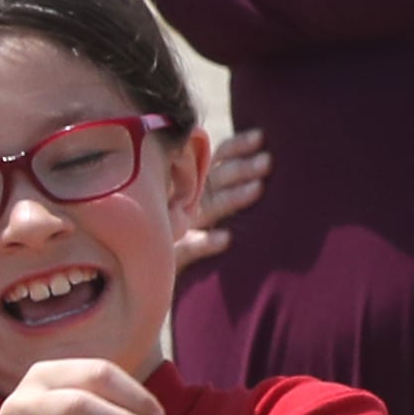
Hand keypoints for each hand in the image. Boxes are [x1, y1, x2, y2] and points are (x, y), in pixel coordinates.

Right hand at [175, 128, 270, 272]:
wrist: (144, 277)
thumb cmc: (176, 242)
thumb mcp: (193, 213)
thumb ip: (216, 192)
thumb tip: (258, 163)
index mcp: (192, 187)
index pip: (215, 161)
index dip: (236, 148)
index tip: (260, 137)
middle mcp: (185, 202)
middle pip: (216, 180)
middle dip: (242, 169)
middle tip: (268, 161)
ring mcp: (177, 227)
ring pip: (208, 209)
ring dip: (232, 198)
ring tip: (258, 189)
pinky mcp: (171, 256)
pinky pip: (189, 248)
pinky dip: (206, 243)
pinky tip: (226, 239)